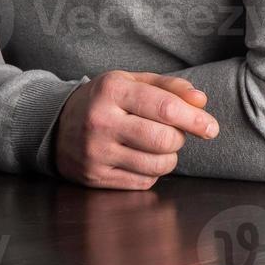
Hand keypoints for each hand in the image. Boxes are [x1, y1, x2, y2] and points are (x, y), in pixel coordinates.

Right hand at [55, 70, 218, 189]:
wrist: (54, 125)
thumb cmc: (103, 100)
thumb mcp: (131, 82)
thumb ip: (169, 87)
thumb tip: (201, 101)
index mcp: (111, 90)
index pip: (165, 108)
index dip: (195, 119)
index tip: (210, 126)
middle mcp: (101, 121)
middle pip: (164, 140)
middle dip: (179, 138)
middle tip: (173, 132)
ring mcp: (96, 152)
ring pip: (157, 165)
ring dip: (168, 157)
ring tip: (156, 144)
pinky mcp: (96, 177)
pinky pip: (144, 182)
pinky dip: (152, 172)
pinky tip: (139, 157)